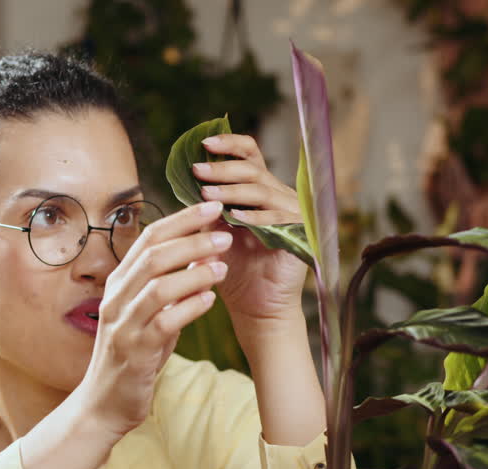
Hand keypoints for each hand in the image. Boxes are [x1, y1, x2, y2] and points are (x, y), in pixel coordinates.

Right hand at [80, 200, 229, 435]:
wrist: (104, 404)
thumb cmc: (133, 357)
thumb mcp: (151, 315)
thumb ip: (171, 287)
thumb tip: (204, 256)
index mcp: (120, 283)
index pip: (149, 238)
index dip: (181, 219)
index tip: (211, 206)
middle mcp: (117, 298)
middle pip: (153, 255)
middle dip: (192, 239)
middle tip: (225, 232)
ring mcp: (123, 325)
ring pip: (158, 286)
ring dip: (193, 272)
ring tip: (224, 266)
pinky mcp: (134, 352)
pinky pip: (163, 322)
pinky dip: (188, 308)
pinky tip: (211, 299)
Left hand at [193, 133, 309, 324]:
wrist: (254, 306)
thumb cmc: (232, 269)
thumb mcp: (213, 231)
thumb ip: (205, 206)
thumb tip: (185, 176)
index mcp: (258, 190)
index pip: (250, 154)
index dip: (229, 145)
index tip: (203, 144)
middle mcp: (278, 196)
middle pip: (253, 168)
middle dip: (223, 168)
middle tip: (198, 170)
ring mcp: (292, 213)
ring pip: (263, 190)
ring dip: (233, 190)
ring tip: (207, 194)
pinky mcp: (302, 234)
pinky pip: (278, 218)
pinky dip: (255, 217)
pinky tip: (234, 218)